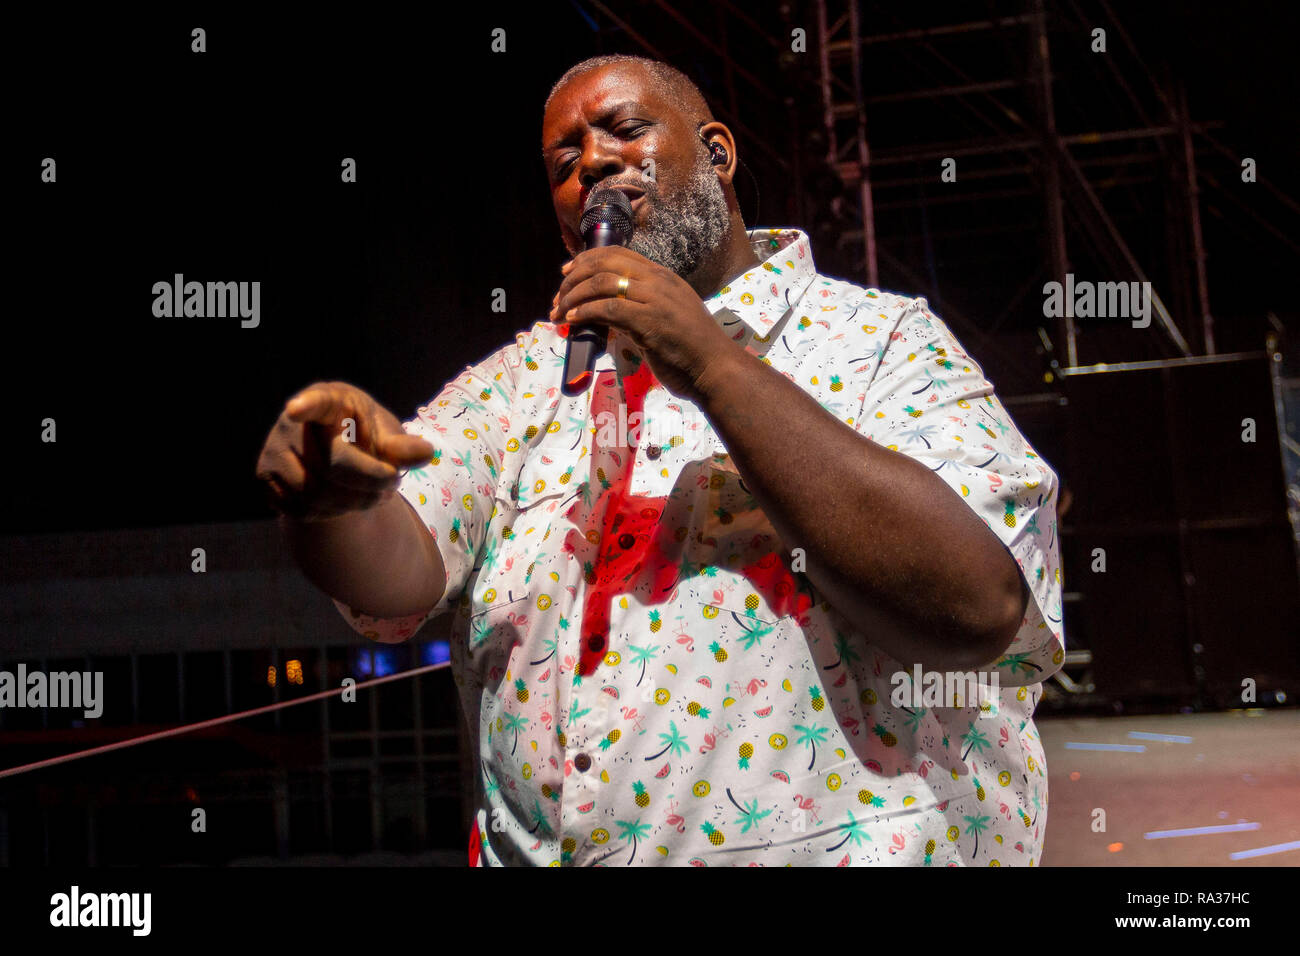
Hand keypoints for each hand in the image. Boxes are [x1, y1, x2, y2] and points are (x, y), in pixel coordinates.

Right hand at [255, 381, 433, 520]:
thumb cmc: (365, 436)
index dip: (307, 406)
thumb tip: (426, 454)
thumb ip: (402, 446)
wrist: (333, 455)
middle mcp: (292, 423)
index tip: (296, 409)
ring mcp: (273, 451)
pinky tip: (346, 503)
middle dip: (371, 482)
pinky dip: (332, 514)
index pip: (317, 403)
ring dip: (355, 503)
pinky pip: (301, 510)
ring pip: (316, 494)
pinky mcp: (266, 478)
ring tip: (375, 495)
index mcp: (328, 401)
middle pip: (332, 465)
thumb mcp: (387, 435)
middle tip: (392, 484)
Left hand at [549, 246, 739, 401]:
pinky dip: (585, 312)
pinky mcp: (648, 320)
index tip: (567, 274)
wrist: (715, 368)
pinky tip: (573, 322)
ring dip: (573, 297)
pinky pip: (608, 308)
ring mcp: (654, 298)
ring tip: (559, 312)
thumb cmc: (692, 350)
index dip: (586, 260)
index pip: (618, 253)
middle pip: (605, 263)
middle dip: (574, 278)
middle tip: (558, 297)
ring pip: (602, 282)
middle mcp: (658, 280)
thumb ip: (642, 307)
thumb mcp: (668, 316)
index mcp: (663, 276)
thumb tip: (610, 311)